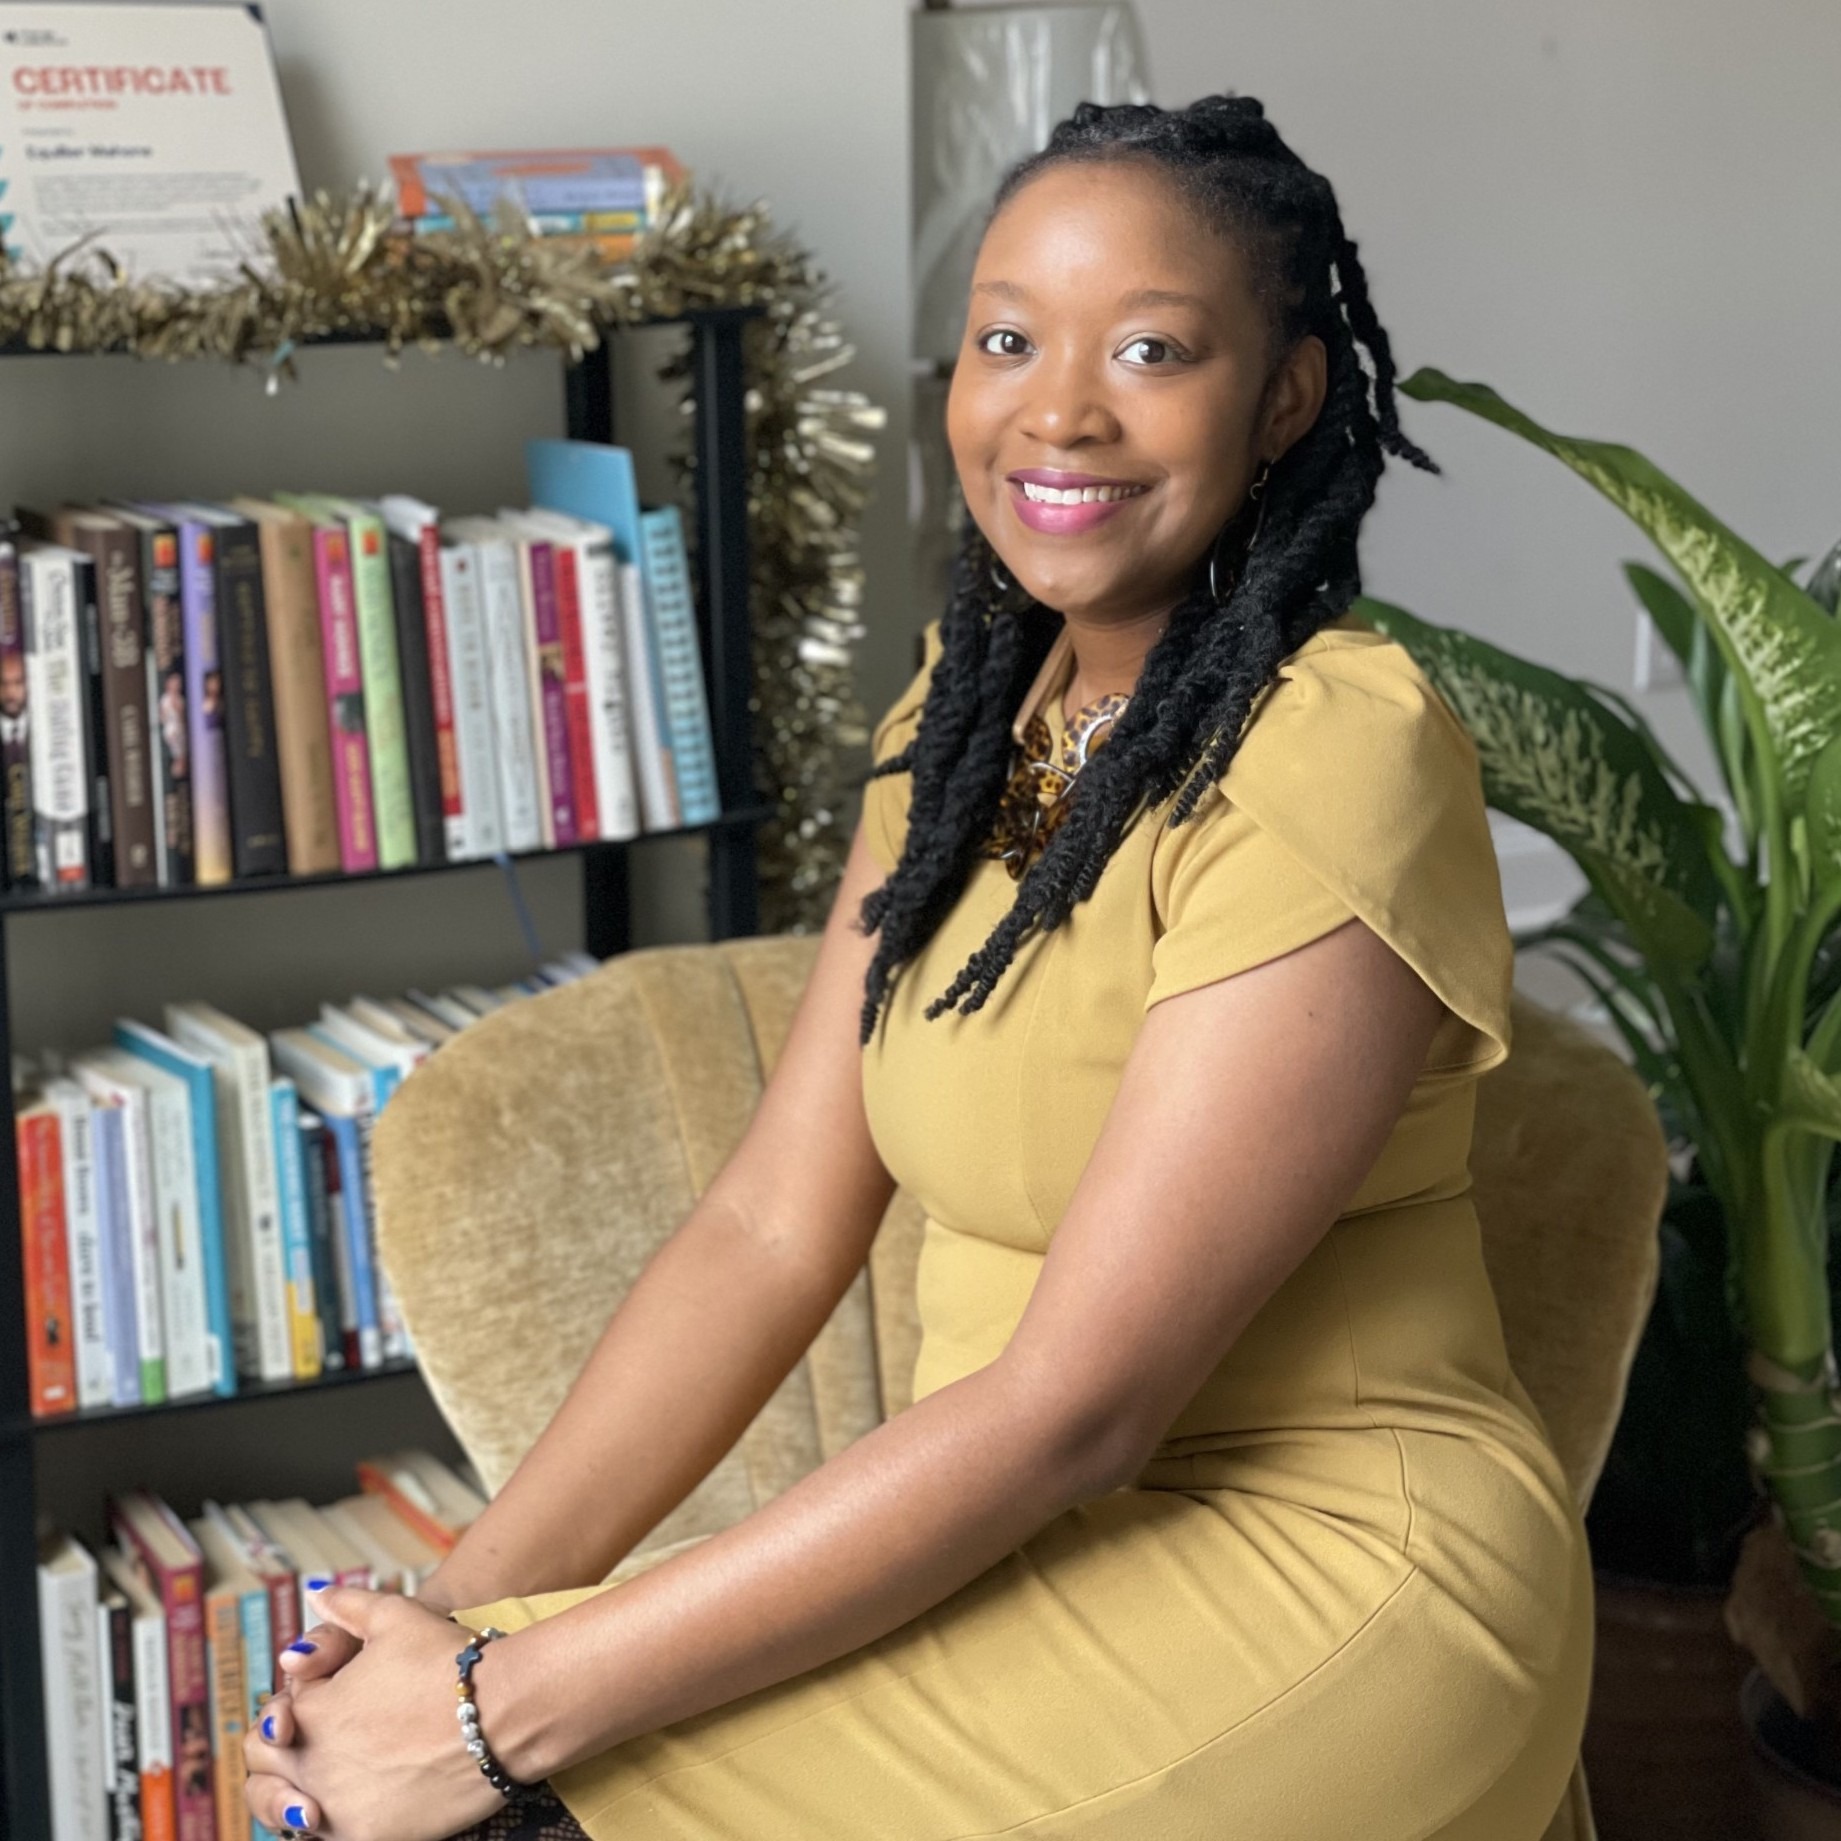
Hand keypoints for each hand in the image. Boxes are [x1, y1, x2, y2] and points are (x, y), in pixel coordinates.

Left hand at [243, 1586, 509, 1840]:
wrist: (504, 1713)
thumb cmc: (447, 1661)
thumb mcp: (396, 1616)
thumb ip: (347, 1607)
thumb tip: (316, 1595)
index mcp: (309, 1712)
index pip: (272, 1717)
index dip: (293, 1706)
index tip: (327, 1699)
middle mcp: (311, 1765)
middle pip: (264, 1767)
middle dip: (281, 1750)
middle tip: (319, 1739)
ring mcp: (337, 1807)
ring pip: (286, 1810)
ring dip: (295, 1793)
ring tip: (328, 1780)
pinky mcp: (368, 1836)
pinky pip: (329, 1836)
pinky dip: (336, 1818)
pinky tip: (364, 1798)